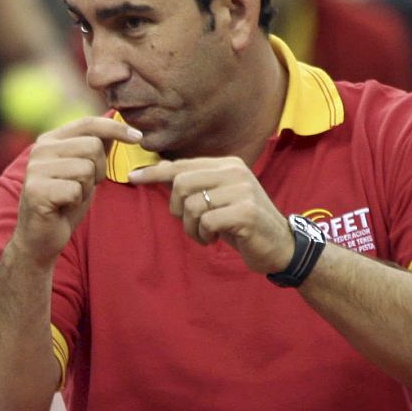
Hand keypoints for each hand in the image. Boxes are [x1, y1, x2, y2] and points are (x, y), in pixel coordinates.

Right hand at [14, 116, 140, 265]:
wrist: (40, 238)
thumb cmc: (64, 203)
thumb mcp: (84, 171)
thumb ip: (94, 147)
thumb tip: (117, 119)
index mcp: (50, 140)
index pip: (88, 123)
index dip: (115, 128)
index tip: (138, 137)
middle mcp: (39, 150)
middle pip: (92, 146)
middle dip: (99, 170)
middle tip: (84, 186)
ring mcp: (35, 169)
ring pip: (86, 169)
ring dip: (87, 188)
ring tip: (71, 197)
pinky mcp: (36, 190)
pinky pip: (76, 190)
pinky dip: (76, 202)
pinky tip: (63, 207)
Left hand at [129, 156, 294, 273]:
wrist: (279, 245)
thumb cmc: (242, 223)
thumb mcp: (217, 199)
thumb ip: (194, 186)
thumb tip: (158, 172)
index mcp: (227, 165)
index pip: (181, 165)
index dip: (154, 172)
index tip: (132, 178)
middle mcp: (235, 171)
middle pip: (181, 184)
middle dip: (177, 209)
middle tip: (190, 224)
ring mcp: (242, 190)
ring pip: (192, 206)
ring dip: (191, 228)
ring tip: (205, 235)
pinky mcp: (245, 212)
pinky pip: (206, 222)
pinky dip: (203, 235)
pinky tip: (214, 239)